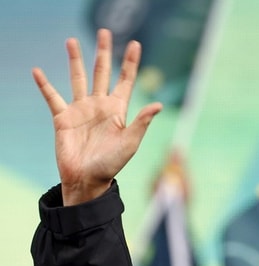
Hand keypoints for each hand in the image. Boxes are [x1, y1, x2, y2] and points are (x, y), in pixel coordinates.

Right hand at [32, 29, 161, 205]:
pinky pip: (52, 97)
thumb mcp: (130, 143)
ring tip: (72, 41)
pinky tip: (38, 71)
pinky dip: (44, 85)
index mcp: (118, 110)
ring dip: (75, 59)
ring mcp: (81, 110)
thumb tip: (158, 104)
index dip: (130, 62)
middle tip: (104, 31)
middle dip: (103, 52)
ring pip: (77, 78)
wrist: (88, 179)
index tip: (135, 44)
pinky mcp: (63, 118)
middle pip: (102, 72)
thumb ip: (142, 122)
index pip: (125, 80)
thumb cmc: (112, 164)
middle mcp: (100, 106)